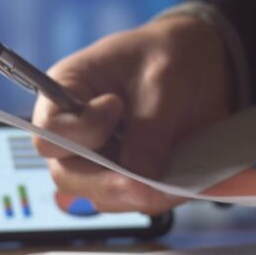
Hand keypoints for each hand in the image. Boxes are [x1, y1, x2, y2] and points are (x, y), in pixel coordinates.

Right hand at [32, 15, 235, 214]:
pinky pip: (131, 200)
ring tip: (174, 181)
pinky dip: (155, 198)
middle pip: (67, 175)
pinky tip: (179, 184)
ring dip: (136, 196)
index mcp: (67, 91)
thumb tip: (139, 175)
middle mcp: (75, 131)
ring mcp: (100, 158)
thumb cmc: (170, 54)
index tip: (117, 107)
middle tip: (148, 185)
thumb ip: (148, 126)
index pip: (49, 131)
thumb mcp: (162, 78)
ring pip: (100, 196)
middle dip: (109, 184)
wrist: (206, 65)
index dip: (81, 132)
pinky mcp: (126, 175)